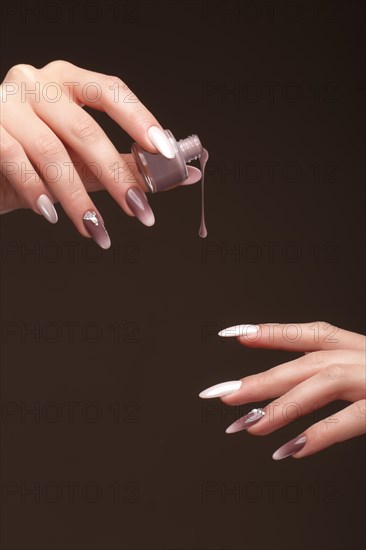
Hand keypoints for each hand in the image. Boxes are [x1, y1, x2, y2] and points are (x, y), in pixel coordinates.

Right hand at [0, 60, 200, 246]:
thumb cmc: (36, 159)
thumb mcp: (80, 159)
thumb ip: (127, 165)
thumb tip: (186, 175)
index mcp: (67, 81)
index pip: (110, 91)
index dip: (140, 119)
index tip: (164, 152)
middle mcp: (36, 84)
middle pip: (84, 130)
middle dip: (115, 176)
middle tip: (139, 210)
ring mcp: (6, 104)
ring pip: (51, 153)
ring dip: (78, 199)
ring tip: (96, 230)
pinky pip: (15, 161)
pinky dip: (37, 191)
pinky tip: (52, 215)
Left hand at [199, 322, 365, 459]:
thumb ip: (336, 372)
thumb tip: (294, 383)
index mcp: (357, 348)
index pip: (311, 334)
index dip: (273, 333)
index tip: (235, 334)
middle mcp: (362, 357)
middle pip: (305, 364)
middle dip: (263, 379)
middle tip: (225, 395)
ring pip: (320, 385)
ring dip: (282, 406)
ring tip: (250, 426)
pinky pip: (349, 419)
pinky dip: (320, 433)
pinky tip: (291, 449)